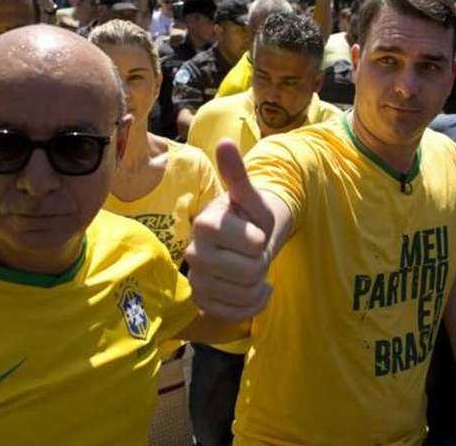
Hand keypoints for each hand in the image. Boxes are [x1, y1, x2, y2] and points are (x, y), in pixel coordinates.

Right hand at [185, 140, 275, 321]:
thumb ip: (238, 174)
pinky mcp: (202, 302)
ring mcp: (196, 279)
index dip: (262, 238)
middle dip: (262, 261)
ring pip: (246, 293)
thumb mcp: (250, 196)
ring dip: (260, 282)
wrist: (243, 241)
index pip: (254, 243)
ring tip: (251, 266)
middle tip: (253, 250)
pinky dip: (255, 304)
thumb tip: (225, 142)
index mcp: (205, 224)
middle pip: (252, 271)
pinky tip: (254, 289)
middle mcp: (193, 253)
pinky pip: (239, 313)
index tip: (253, 230)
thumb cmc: (249, 216)